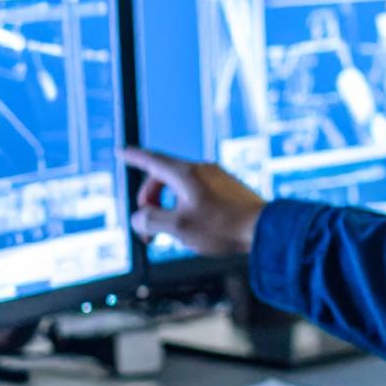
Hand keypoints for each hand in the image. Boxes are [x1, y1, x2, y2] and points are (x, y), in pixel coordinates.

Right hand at [121, 147, 265, 257]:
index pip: (152, 160)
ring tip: (171, 233)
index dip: (133, 157)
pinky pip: (197, 192)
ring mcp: (217, 177)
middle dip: (149, 201)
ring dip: (167, 207)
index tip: (120, 152)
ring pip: (180, 187)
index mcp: (185, 174)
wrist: (265, 229)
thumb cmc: (222, 228)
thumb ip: (150, 220)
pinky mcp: (229, 189)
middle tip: (148, 230)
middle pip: (163, 177)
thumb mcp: (178, 228)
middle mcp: (201, 169)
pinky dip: (185, 206)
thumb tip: (139, 217)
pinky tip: (194, 227)